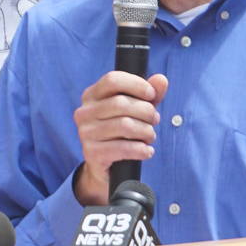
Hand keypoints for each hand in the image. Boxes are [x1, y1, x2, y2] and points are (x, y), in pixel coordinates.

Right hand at [71, 70, 168, 205]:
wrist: (106, 166)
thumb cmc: (122, 132)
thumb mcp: (137, 109)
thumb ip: (149, 94)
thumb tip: (161, 80)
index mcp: (91, 95)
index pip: (112, 80)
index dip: (136, 85)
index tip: (152, 95)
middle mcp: (84, 112)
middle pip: (120, 103)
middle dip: (146, 111)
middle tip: (155, 120)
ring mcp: (85, 133)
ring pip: (124, 125)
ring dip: (146, 131)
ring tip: (150, 136)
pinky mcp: (92, 153)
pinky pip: (122, 148)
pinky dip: (141, 150)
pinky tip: (147, 151)